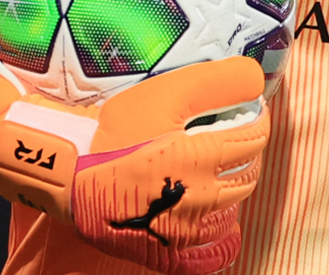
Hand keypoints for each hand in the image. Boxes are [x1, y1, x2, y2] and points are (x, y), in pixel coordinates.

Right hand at [0, 57, 269, 274]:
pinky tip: (203, 201)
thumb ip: (219, 80)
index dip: (256, 118)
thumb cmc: (117, 132)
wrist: (71, 175)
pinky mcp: (173, 248)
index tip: (247, 109)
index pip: (256, 137)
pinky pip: (214, 242)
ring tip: (214, 163)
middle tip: (230, 133)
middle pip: (249, 171)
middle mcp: (205, 197)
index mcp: (207, 157)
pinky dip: (219, 219)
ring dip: (233, 180)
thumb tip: (256, 79)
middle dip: (248, 149)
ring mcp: (190, 228)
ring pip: (234, 204)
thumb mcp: (167, 91)